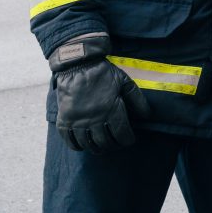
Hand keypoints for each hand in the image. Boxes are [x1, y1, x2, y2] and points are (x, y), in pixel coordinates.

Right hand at [49, 34, 150, 152]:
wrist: (78, 64)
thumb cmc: (104, 73)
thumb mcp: (125, 82)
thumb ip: (137, 99)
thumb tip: (147, 115)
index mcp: (111, 109)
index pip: (121, 134)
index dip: (127, 140)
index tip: (129, 140)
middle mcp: (94, 118)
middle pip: (105, 142)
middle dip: (113, 145)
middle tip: (116, 143)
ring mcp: (77, 120)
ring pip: (88, 144)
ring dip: (96, 148)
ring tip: (101, 146)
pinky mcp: (64, 119)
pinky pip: (69, 140)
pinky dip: (77, 146)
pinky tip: (83, 144)